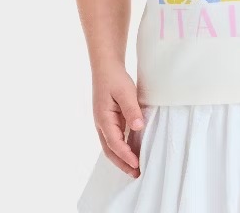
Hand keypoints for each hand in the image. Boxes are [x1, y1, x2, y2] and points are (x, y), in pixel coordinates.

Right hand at [92, 63, 145, 178]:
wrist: (106, 66)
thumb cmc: (114, 77)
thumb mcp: (125, 92)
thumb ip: (131, 110)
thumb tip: (138, 127)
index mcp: (103, 119)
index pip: (115, 143)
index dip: (126, 155)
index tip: (137, 164)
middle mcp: (101, 124)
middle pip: (110, 150)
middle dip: (122, 163)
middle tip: (136, 174)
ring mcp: (104, 123)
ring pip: (111, 146)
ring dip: (122, 157)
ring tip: (136, 167)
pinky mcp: (109, 120)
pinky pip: (115, 138)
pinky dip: (123, 147)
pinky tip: (133, 150)